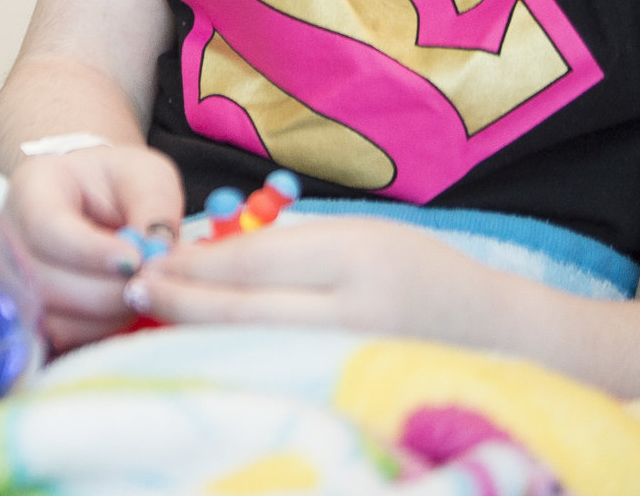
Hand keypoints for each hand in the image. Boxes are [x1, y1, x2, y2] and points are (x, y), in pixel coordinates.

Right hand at [0, 144, 184, 349]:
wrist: (95, 202)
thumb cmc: (118, 184)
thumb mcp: (144, 176)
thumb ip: (154, 207)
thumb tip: (155, 252)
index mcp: (31, 188)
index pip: (46, 226)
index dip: (89, 251)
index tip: (133, 260)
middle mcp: (7, 236)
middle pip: (45, 281)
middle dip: (107, 291)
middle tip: (149, 282)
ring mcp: (10, 279)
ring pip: (52, 316)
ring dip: (105, 314)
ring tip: (137, 289)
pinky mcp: (26, 312)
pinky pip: (58, 337)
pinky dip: (96, 330)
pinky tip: (119, 306)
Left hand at [120, 215, 494, 343]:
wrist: (505, 332)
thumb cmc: (423, 273)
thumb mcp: (360, 238)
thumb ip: (289, 251)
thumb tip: (202, 260)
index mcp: (355, 258)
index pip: (252, 264)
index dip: (192, 265)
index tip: (149, 262)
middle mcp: (354, 312)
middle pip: (244, 312)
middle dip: (181, 303)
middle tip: (134, 292)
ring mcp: (357, 362)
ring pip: (255, 351)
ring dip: (200, 337)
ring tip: (156, 323)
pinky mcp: (358, 401)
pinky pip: (282, 380)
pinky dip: (239, 367)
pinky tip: (209, 358)